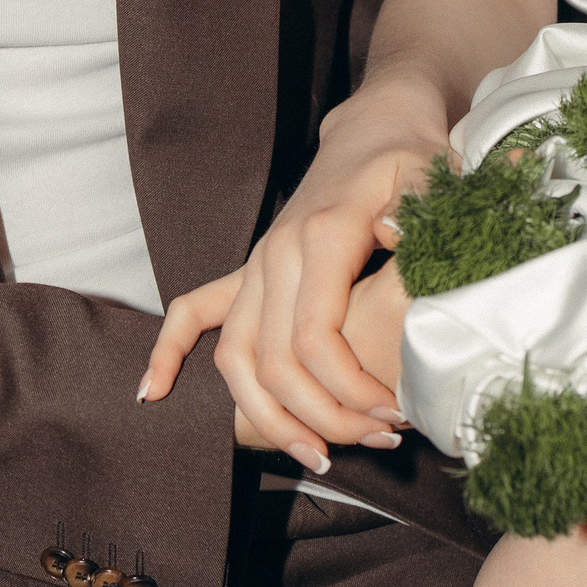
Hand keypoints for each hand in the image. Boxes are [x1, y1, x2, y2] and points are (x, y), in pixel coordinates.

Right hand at [138, 84, 439, 471]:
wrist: (377, 129)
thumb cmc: (411, 159)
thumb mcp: (432, 177)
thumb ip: (417, 209)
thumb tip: (388, 232)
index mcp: (321, 235)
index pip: (316, 339)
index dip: (351, 391)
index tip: (394, 414)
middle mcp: (277, 254)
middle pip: (277, 363)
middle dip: (326, 417)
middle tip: (378, 442)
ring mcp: (257, 264)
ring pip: (236, 357)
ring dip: (271, 417)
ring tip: (319, 457)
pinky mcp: (250, 271)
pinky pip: (194, 311)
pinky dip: (170, 352)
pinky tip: (154, 395)